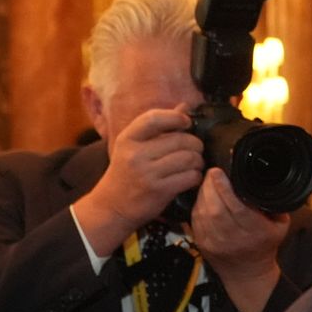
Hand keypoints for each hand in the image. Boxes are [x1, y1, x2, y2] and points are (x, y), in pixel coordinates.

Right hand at [74, 108, 203, 253]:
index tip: (186, 123)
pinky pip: (190, 177)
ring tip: (194, 164)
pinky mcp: (159, 190)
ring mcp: (147, 173)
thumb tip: (184, 106)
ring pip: (189, 158)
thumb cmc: (127, 172)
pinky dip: (196, 176)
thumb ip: (160, 126)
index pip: (154, 118)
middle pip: (180, 140)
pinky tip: (190, 177)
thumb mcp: (135, 146)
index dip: (176, 117)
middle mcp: (136, 154)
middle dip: (195, 144)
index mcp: (128, 139)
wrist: (113, 205)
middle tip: (195, 150)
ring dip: (198, 161)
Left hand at [188, 169, 288, 311]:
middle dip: (210, 186)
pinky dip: (198, 204)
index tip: (218, 173)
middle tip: (212, 172)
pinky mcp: (201, 242)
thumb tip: (259, 182)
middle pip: (215, 208)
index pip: (236, 208)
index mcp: (255, 232)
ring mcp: (214, 241)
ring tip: (209, 182)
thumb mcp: (280, 225)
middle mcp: (233, 238)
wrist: (248, 273)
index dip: (224, 189)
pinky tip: (204, 197)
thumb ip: (273, 205)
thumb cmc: (265, 246)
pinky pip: (195, 218)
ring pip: (203, 211)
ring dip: (203, 193)